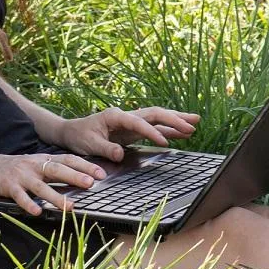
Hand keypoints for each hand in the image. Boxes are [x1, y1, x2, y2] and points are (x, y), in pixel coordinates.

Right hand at [0, 151, 105, 215]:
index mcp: (42, 160)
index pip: (68, 159)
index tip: (101, 173)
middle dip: (75, 176)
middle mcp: (34, 165)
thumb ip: (51, 170)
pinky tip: (38, 212)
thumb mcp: (33, 165)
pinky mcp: (8, 186)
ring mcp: (21, 176)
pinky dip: (29, 204)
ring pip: (42, 186)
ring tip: (70, 207)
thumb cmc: (12, 169)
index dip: (85, 165)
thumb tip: (77, 178)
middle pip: (58, 169)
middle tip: (91, 183)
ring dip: (57, 197)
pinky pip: (20, 196)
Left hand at [52, 106, 201, 161]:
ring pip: (157, 118)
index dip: (152, 132)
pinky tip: (182, 133)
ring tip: (195, 123)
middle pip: (154, 114)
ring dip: (176, 120)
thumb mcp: (89, 145)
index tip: (164, 142)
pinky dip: (168, 130)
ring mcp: (131, 122)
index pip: (139, 122)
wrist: (72, 132)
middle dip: (174, 118)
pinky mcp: (133, 130)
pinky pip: (154, 127)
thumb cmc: (79, 137)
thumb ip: (106, 149)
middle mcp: (126, 115)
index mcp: (115, 116)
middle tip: (192, 124)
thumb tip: (120, 154)